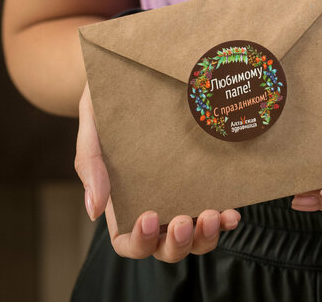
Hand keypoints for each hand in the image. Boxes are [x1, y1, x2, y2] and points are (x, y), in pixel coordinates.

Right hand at [75, 83, 240, 259]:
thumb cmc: (105, 104)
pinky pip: (215, 211)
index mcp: (121, 202)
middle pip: (164, 247)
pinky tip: (232, 212)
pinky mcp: (201, 180)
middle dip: (177, 243)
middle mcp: (153, 204)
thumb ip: (90, 164)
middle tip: (185, 221)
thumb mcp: (91, 126)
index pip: (127, 241)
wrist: (131, 74)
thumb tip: (94, 211)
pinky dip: (224, 220)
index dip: (139, 240)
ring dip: (204, 237)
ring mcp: (180, 195)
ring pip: (193, 237)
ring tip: (213, 216)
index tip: (149, 216)